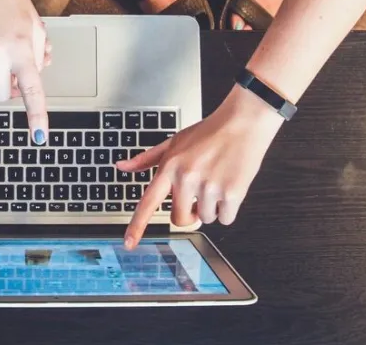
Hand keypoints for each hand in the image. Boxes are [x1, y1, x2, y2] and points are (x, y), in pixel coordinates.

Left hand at [118, 85, 284, 248]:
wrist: (243, 122)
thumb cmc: (209, 132)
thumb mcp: (174, 141)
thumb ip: (147, 158)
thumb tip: (122, 166)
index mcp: (170, 167)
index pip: (148, 202)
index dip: (137, 225)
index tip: (129, 243)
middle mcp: (187, 178)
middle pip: (180, 219)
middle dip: (189, 213)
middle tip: (198, 196)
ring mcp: (209, 187)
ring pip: (205, 219)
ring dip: (212, 207)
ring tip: (217, 182)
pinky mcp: (232, 193)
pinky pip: (225, 219)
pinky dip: (229, 209)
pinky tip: (230, 186)